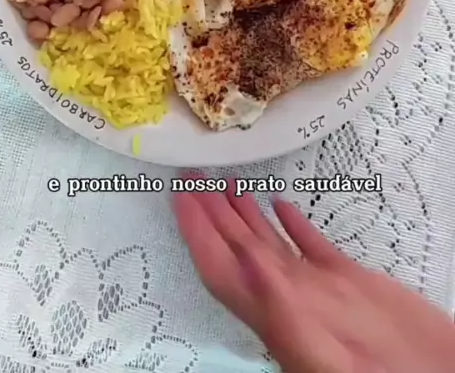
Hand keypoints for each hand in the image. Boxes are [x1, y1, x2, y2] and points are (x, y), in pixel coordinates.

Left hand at [173, 182, 454, 372]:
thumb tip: (245, 259)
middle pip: (239, 248)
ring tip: (227, 183)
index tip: (180, 197)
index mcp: (275, 314)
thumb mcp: (321, 354)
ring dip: (246, 213)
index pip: (221, 266)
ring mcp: (320, 289)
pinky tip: (284, 204)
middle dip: (212, 212)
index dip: (196, 231)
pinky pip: (312, 245)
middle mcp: (290, 297)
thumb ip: (280, 303)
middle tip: (193, 176)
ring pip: (271, 243)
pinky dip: (295, 223)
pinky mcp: (351, 280)